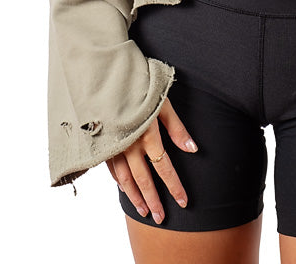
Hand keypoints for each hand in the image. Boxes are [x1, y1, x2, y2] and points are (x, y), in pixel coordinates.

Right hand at [105, 95, 198, 224]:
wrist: (105, 78)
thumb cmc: (138, 86)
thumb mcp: (162, 102)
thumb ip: (176, 128)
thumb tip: (193, 149)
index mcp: (148, 136)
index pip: (164, 168)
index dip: (174, 186)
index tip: (183, 202)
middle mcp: (130, 146)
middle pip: (144, 180)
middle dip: (154, 201)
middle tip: (161, 218)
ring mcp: (114, 147)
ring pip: (125, 180)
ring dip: (136, 197)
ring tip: (144, 211)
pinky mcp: (102, 145)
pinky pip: (111, 169)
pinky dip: (119, 182)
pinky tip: (125, 189)